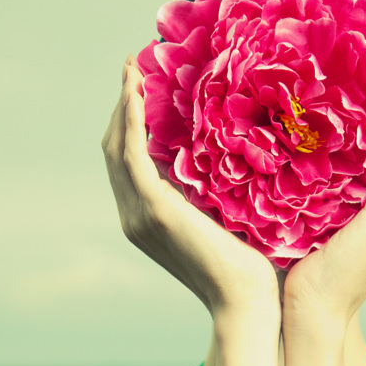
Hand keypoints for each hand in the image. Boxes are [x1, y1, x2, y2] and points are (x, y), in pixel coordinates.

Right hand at [103, 56, 280, 321]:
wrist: (249, 301)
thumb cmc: (251, 268)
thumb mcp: (227, 218)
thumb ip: (214, 190)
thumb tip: (230, 154)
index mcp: (148, 219)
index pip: (128, 160)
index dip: (131, 120)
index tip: (144, 83)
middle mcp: (134, 217)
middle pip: (114, 148)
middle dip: (122, 104)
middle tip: (136, 64)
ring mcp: (139, 215)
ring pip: (118, 146)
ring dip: (123, 102)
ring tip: (134, 67)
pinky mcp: (154, 209)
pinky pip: (133, 153)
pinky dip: (132, 119)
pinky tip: (138, 91)